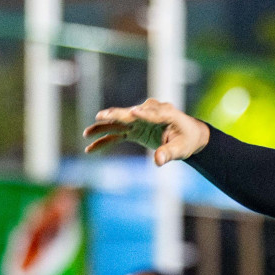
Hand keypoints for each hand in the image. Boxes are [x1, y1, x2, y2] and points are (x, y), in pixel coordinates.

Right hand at [83, 98, 210, 165]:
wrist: (187, 136)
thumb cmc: (187, 140)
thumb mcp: (181, 148)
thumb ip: (169, 153)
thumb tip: (158, 161)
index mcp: (165, 113)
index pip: (152, 114)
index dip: (143, 114)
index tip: (133, 113)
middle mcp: (148, 113)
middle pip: (129, 114)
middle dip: (115, 116)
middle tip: (101, 116)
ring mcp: (139, 120)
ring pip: (118, 123)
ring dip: (102, 128)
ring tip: (86, 133)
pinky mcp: (134, 129)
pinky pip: (116, 135)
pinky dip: (104, 141)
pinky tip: (90, 149)